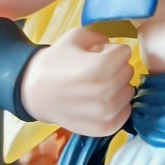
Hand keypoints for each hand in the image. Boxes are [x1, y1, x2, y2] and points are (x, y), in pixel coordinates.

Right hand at [17, 27, 133, 137]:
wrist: (35, 93)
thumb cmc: (55, 62)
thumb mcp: (75, 37)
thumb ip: (101, 36)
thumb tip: (114, 47)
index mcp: (101, 67)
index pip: (125, 52)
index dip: (111, 50)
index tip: (96, 55)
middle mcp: (106, 91)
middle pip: (128, 71)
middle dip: (115, 67)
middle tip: (95, 72)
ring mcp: (107, 113)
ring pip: (129, 91)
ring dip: (118, 87)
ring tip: (96, 87)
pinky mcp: (105, 128)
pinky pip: (125, 112)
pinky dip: (118, 106)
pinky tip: (101, 102)